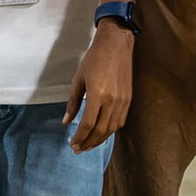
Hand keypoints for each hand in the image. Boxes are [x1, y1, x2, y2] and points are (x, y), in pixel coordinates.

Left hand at [66, 21, 134, 152]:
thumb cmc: (94, 60)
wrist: (116, 46)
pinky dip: (110, 130)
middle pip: (101, 130)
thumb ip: (73, 103)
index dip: (80, 137)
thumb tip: (66, 121)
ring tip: (88, 145)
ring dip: (100, 139)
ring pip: (112, 128)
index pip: (89, 124)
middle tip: (78, 149)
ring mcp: (123, 100)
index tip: (73, 144)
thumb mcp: (78, 80)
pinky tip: (102, 133)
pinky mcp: (129, 99)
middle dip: (89, 142)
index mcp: (98, 95)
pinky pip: (120, 120)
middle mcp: (113, 100)